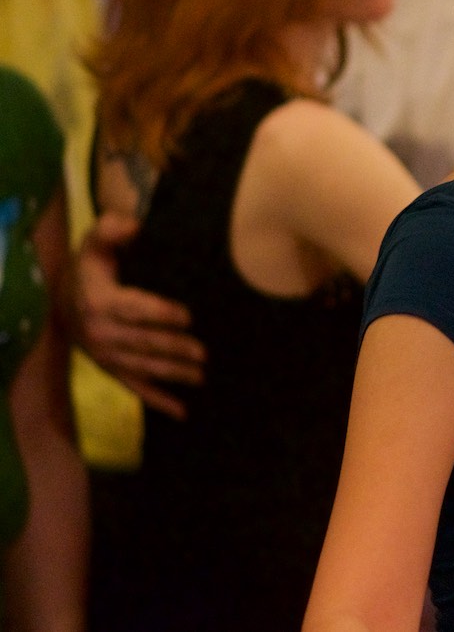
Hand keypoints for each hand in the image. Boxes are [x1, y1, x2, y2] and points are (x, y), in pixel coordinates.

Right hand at [72, 212, 205, 419]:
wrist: (63, 297)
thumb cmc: (92, 265)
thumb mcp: (96, 241)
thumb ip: (112, 229)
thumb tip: (134, 226)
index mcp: (100, 302)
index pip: (133, 309)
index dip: (160, 313)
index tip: (187, 316)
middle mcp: (100, 333)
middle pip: (142, 343)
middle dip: (174, 349)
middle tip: (204, 353)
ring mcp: (105, 355)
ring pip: (142, 368)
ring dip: (172, 374)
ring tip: (201, 376)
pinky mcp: (110, 369)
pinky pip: (134, 387)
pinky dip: (158, 400)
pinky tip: (182, 411)